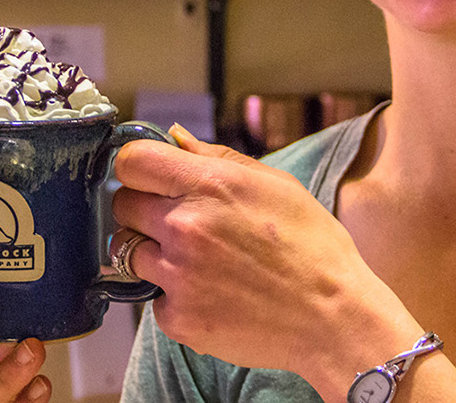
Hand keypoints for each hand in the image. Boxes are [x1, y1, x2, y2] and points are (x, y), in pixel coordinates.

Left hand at [111, 125, 416, 384]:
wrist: (333, 317)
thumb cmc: (313, 247)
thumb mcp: (277, 185)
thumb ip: (218, 159)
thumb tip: (176, 138)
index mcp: (210, 186)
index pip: (132, 161)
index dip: (138, 168)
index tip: (150, 178)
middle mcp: (186, 227)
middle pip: (123, 204)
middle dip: (144, 209)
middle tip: (179, 223)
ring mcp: (178, 275)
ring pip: (128, 252)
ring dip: (153, 253)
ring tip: (197, 262)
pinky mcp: (178, 318)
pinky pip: (152, 297)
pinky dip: (174, 296)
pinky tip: (211, 294)